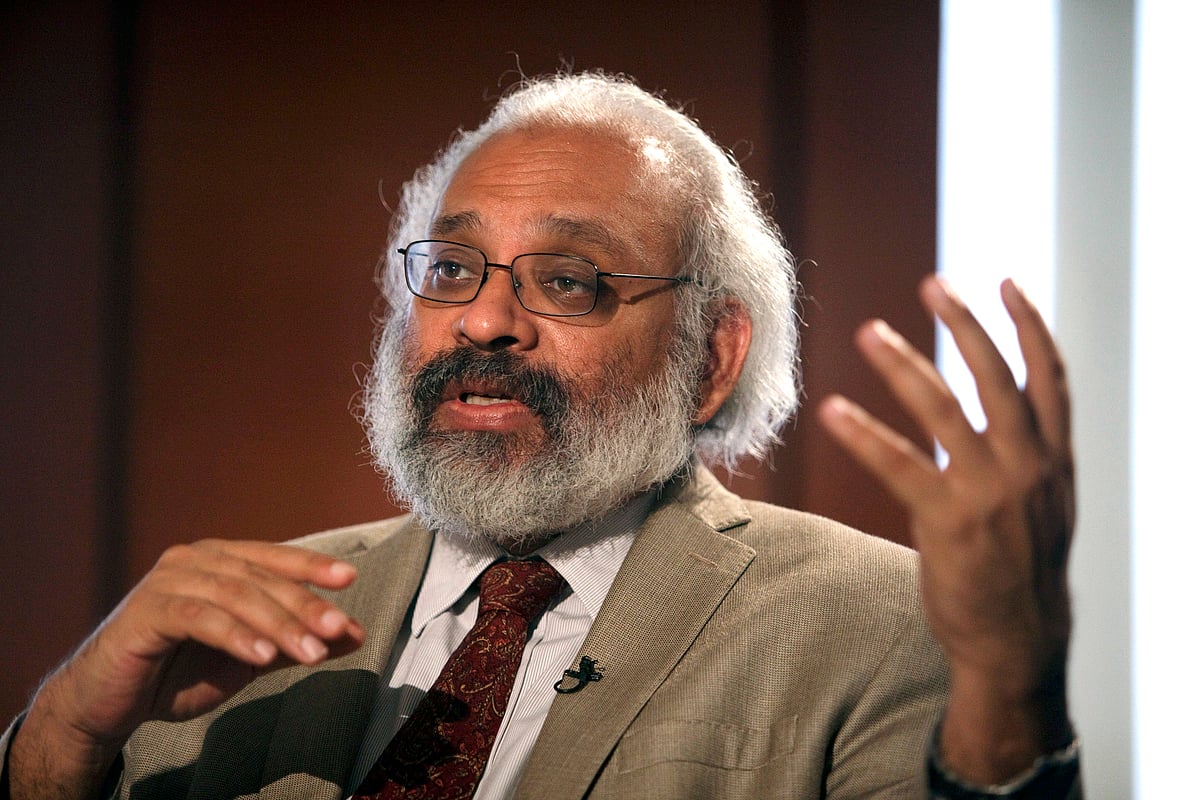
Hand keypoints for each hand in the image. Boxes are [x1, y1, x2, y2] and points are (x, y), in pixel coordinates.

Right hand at [9, 539, 363, 798]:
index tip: (349, 578)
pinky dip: (235, 636)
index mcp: (219, 560)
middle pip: (260, 578)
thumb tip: (354, 634)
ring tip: (310, 651)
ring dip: (278, 624)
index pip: (274, 558)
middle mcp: (194, 560)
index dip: (312, 566)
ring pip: (235, 595)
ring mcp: (167, 581)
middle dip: (304, 605)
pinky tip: (261, 655)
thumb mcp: (250, 657)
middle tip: (338, 628)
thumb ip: (297, 641)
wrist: (109, 702)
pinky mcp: (146, 611)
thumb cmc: (179, 672)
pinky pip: (199, 618)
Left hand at [818, 275, 1073, 781]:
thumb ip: (1028, 453)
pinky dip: (864, 433)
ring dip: (903, 364)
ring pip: (944, 408)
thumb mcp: (1043, 502)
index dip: (1030, 325)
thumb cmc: (1022, 565)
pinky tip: (832, 410)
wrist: (1018, 636)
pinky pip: (900, 465)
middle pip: (996, 376)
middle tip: (934, 283)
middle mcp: (1028, 465)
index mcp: (1054, 457)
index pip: (1050, 377)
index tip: (1007, 283)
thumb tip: (1003, 411)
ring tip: (868, 331)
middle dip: (965, 324)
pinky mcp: (948, 521)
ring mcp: (990, 491)